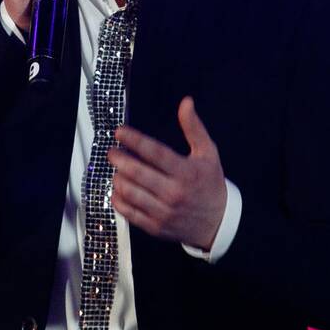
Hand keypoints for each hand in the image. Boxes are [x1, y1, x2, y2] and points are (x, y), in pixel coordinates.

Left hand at [108, 96, 226, 249]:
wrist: (218, 222)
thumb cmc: (210, 184)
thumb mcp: (208, 153)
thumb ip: (194, 127)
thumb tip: (186, 103)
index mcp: (186, 172)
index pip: (154, 152)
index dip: (134, 140)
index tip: (120, 132)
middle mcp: (174, 192)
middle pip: (137, 173)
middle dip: (119, 159)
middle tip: (112, 151)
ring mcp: (163, 211)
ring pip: (130, 192)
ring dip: (117, 177)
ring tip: (116, 169)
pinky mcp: (155, 226)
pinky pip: (129, 212)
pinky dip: (118, 199)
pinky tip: (118, 189)